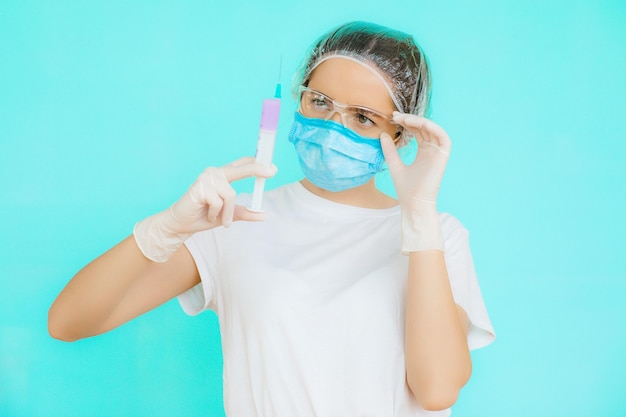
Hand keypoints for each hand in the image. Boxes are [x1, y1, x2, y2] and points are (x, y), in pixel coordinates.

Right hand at [134, 157, 276, 261]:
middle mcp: (215, 173)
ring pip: (230, 195)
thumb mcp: (229, 215)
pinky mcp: (200, 187)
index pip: (241, 164)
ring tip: (217, 218)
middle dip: (257, 169)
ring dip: (227, 212)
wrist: (182, 224)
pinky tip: (207, 214)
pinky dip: (216, 213)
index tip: (272, 167)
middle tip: (273, 171)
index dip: (257, 163)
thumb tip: (263, 215)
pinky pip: (219, 202)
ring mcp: (207, 178)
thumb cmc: (204, 216)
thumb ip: (245, 212)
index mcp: (223, 176)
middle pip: (241, 169)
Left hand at [380, 113, 451, 252]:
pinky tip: (416, 123)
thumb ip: (390, 150)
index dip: (407, 122)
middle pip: (424, 127)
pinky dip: (432, 127)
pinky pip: (443, 136)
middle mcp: (432, 150)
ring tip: (404, 119)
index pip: (418, 131)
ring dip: (420, 121)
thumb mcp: (394, 164)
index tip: (393, 118)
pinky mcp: (443, 156)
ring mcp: (438, 153)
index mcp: (423, 152)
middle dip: (410, 119)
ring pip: (433, 129)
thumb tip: (382, 134)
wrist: (413, 203)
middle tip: (396, 116)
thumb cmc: (406, 189)